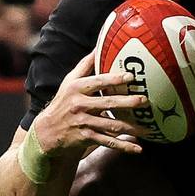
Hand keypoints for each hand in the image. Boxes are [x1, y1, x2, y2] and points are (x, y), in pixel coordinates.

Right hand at [31, 52, 148, 159]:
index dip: (114, 79)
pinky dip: (124, 146)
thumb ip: (85, 66)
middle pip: (107, 103)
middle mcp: (79, 105)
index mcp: (77, 89)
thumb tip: (98, 46)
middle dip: (127, 102)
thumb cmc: (63, 102)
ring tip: (148, 128)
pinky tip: (138, 149)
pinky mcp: (86, 138)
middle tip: (144, 100)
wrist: (46, 132)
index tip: (131, 76)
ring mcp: (83, 123)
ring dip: (131, 127)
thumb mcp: (69, 82)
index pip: (97, 82)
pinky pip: (108, 142)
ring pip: (110, 125)